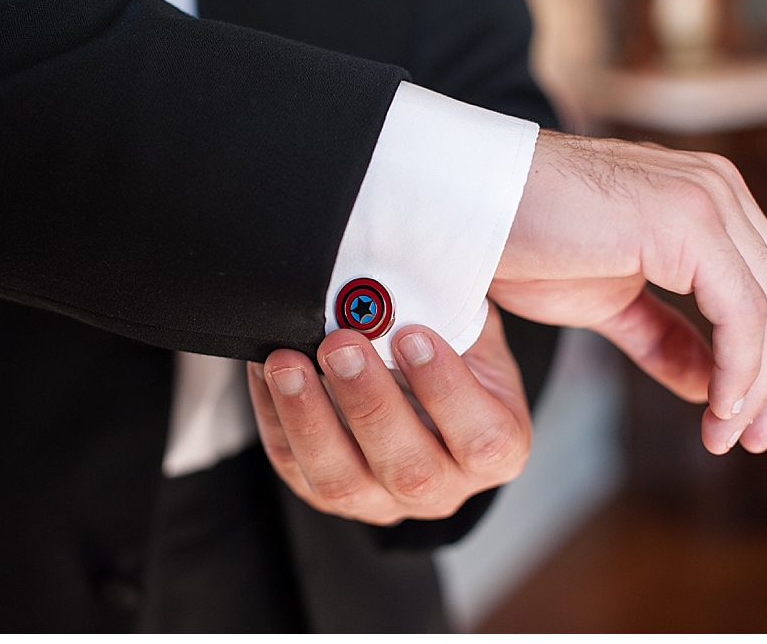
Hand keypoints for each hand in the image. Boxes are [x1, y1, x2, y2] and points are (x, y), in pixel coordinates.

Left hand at [247, 304, 528, 525]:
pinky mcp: (330, 492)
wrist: (411, 370)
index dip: (447, 392)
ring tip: (288, 362)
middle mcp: (444, 486)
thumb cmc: (447, 343)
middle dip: (369, 404)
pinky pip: (295, 467)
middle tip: (340, 344)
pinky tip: (268, 372)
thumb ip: (456, 304)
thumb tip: (423, 266)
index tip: (412, 335)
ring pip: (343, 484)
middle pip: (410, 470)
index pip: (483, 440)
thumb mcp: (471, 320)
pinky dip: (277, 418)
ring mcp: (383, 499)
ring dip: (311, 419)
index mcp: (498, 446)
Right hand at [492, 130, 766, 454]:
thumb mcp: (607, 302)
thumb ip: (663, 336)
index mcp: (704, 203)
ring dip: (759, 385)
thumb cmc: (521, 245)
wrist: (466, 209)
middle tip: (748, 438)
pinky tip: (716, 406)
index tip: (742, 420)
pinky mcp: (686, 220)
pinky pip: (742, 311)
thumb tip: (710, 384)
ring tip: (725, 435)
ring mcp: (707, 199)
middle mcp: (718, 191)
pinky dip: (740, 368)